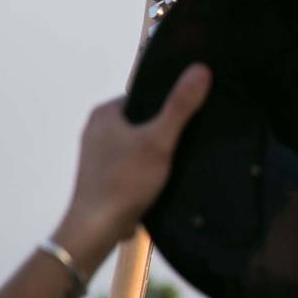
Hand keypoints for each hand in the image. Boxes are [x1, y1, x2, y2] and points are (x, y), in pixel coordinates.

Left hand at [55, 64, 211, 270]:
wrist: (97, 228)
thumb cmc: (124, 181)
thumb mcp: (159, 140)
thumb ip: (180, 106)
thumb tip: (200, 69)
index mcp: (104, 112)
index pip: (147, 95)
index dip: (171, 102)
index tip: (194, 113)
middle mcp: (97, 128)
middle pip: (144, 118)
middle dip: (166, 127)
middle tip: (193, 136)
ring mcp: (98, 152)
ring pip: (140, 140)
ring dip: (159, 148)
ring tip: (182, 156)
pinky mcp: (104, 173)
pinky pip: (134, 159)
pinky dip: (149, 164)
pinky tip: (165, 175)